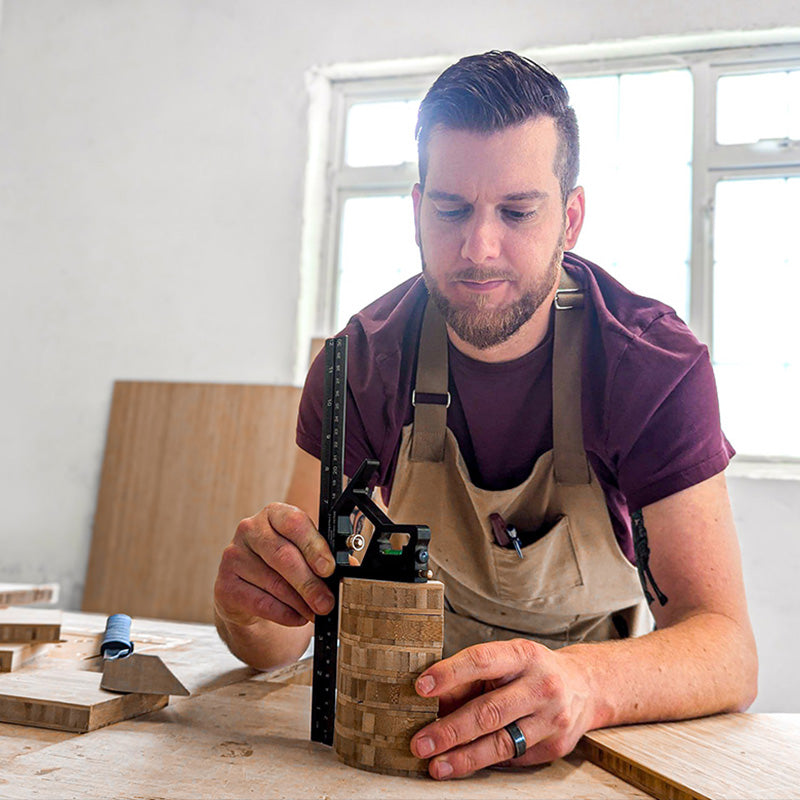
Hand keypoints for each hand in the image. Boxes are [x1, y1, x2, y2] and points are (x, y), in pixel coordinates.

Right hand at [213, 503, 335, 629]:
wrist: (248, 591)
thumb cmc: (282, 566)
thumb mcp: (303, 553)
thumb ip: (324, 557)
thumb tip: (348, 568)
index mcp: (274, 514)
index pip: (294, 522)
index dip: (314, 546)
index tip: (328, 569)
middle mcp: (250, 529)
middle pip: (283, 555)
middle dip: (309, 583)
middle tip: (326, 602)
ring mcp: (233, 555)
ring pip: (273, 582)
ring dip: (300, 602)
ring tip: (315, 612)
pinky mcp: (225, 585)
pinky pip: (260, 602)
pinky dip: (284, 614)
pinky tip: (297, 617)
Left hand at [409, 639, 593, 779]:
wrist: (584, 686)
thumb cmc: (532, 671)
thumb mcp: (505, 661)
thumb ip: (470, 678)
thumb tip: (431, 701)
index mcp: (522, 655)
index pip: (481, 661)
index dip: (449, 673)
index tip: (421, 687)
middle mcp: (540, 685)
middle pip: (489, 711)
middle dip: (450, 729)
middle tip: (420, 742)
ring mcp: (551, 718)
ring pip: (502, 743)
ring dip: (464, 757)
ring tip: (436, 764)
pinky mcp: (555, 746)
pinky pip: (514, 758)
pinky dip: (485, 762)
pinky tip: (463, 764)